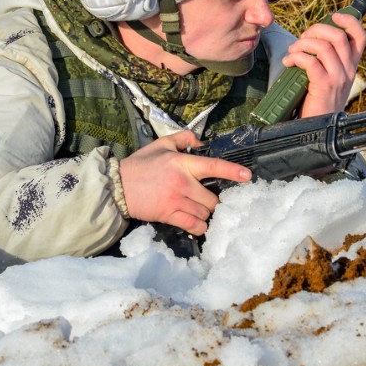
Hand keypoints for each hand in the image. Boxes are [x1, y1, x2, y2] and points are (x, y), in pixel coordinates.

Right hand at [118, 129, 250, 235]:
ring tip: (198, 209)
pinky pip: (194, 226)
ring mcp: (177, 201)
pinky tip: (197, 223)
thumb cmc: (140, 165)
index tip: (248, 176)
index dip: (233, 171)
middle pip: (212, 199)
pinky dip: (199, 226)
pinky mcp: (169, 215)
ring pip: (205, 213)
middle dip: (213, 201)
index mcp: (182, 163)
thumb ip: (182, 139)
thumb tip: (200, 141)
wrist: (118, 187)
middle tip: (207, 199)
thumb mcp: (160, 144)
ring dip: (205, 214)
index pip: (213, 166)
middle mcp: (183, 182)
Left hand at [281, 12, 365, 117]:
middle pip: (338, 36)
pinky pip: (311, 62)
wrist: (318, 129)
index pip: (360, 37)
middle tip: (302, 39)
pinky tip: (288, 63)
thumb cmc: (317, 102)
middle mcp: (349, 70)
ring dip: (302, 44)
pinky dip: (296, 57)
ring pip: (323, 46)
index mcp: (351, 66)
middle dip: (316, 30)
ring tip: (292, 52)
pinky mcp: (324, 86)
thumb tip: (310, 39)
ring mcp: (338, 78)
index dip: (349, 21)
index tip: (334, 16)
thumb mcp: (328, 77)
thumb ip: (325, 60)